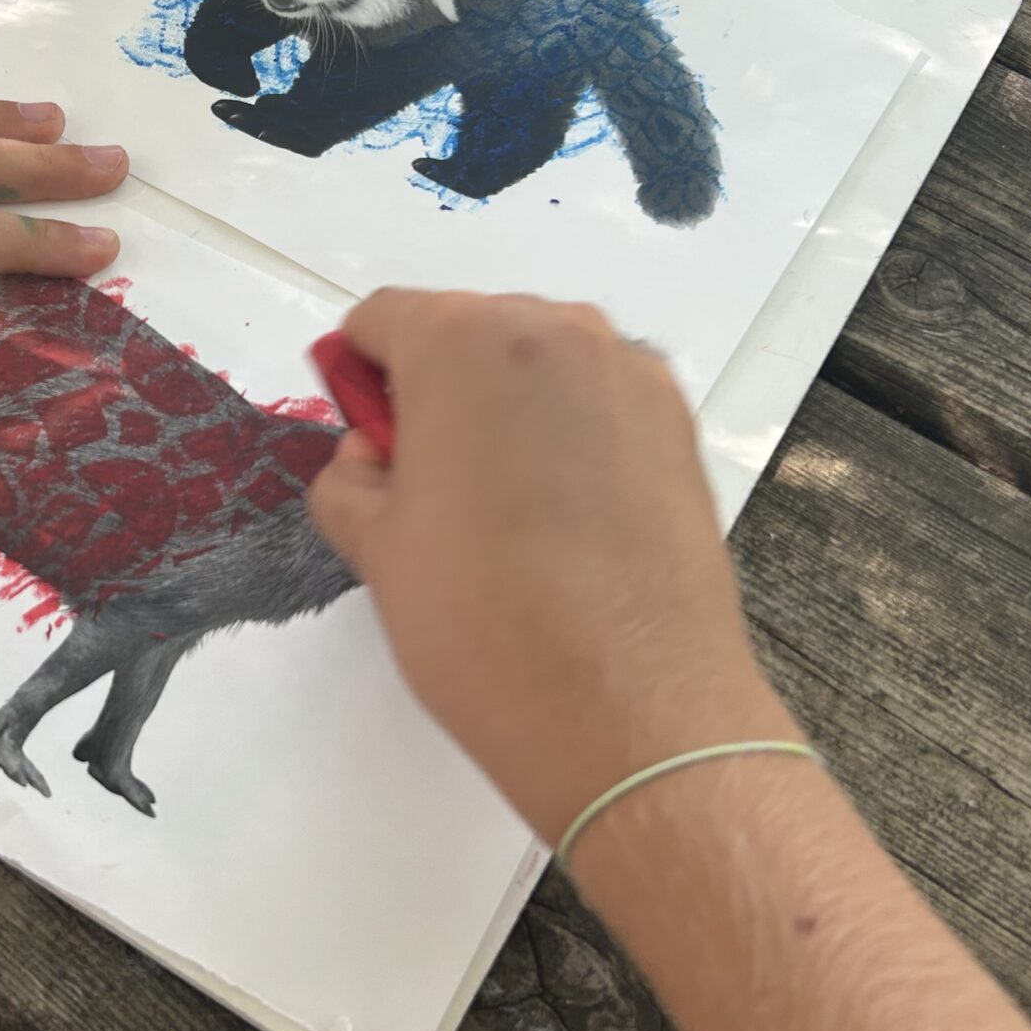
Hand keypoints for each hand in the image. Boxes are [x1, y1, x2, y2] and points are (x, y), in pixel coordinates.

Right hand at [306, 291, 791, 841]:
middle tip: (430, 492)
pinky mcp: (680, 425)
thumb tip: (373, 456)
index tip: (366, 444)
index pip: (383, 319)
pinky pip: (599, 403)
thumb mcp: (377, 548)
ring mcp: (629, 374)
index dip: (359, 377)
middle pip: (468, 332)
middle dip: (436, 392)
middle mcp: (555, 330)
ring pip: (539, 365)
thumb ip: (349, 476)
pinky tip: (566, 522)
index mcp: (462, 341)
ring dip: (507, 411)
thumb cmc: (485, 624)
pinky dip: (571, 437)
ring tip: (504, 515)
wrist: (631, 711)